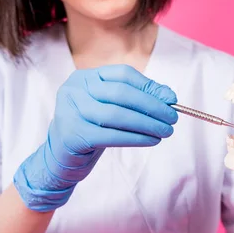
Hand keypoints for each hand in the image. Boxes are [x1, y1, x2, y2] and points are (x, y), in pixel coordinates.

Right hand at [14, 64, 177, 211]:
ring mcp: (70, 111)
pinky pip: (110, 135)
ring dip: (146, 123)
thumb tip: (169, 96)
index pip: (122, 74)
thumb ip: (137, 98)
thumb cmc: (91, 128)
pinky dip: (135, 138)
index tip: (171, 99)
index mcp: (84, 77)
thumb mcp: (112, 109)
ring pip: (117, 114)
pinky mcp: (72, 134)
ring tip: (165, 131)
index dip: (149, 86)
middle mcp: (74, 89)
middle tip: (173, 118)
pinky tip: (151, 141)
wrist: (61, 158)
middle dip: (152, 106)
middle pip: (121, 93)